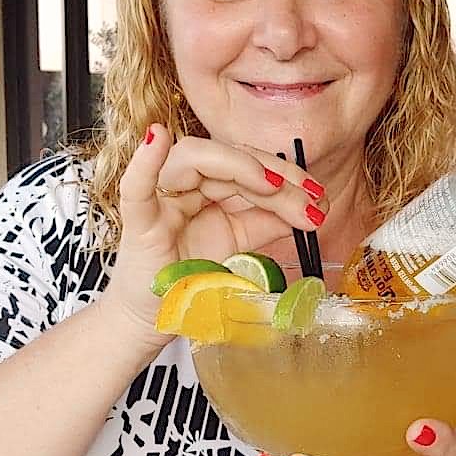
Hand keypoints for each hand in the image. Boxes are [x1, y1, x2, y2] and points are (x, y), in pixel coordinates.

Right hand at [101, 124, 328, 342]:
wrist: (156, 316)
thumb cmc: (189, 277)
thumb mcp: (240, 244)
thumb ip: (269, 222)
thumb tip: (312, 207)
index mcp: (207, 186)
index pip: (249, 166)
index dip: (287, 176)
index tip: (319, 196)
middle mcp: (184, 184)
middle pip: (229, 160)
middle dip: (276, 177)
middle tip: (311, 199)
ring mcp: (160, 200)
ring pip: (193, 159)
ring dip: (238, 166)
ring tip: (271, 185)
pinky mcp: (138, 224)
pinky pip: (136, 189)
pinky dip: (145, 163)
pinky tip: (159, 139)